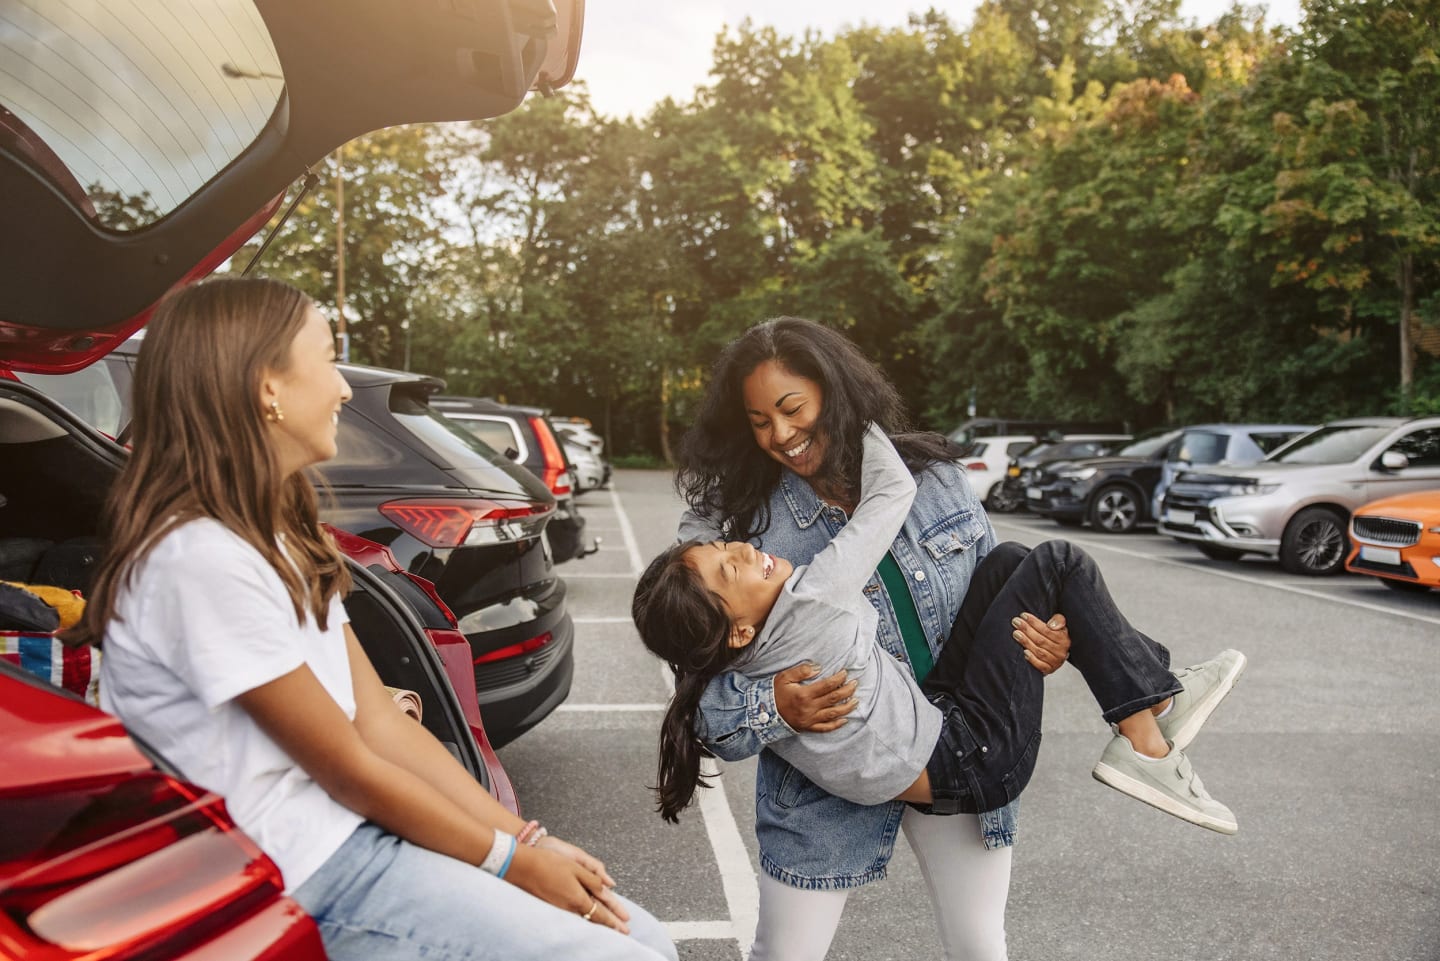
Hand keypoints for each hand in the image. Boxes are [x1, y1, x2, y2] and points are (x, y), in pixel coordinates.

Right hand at [505, 843, 631, 933]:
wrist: (521, 867)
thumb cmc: (548, 863)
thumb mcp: (576, 867)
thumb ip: (593, 880)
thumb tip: (607, 888)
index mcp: (578, 898)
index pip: (601, 913)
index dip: (614, 920)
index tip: (625, 927)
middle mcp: (569, 908)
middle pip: (593, 920)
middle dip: (609, 926)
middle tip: (622, 932)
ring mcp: (558, 909)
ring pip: (583, 920)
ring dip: (596, 924)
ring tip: (608, 928)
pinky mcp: (550, 907)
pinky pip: (571, 917)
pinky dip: (583, 920)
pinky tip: (585, 920)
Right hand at [775, 661, 856, 731]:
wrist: (764, 713)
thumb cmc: (774, 693)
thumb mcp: (784, 677)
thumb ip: (802, 671)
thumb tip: (818, 668)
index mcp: (805, 694)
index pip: (827, 685)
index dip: (839, 679)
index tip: (845, 673)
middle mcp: (810, 708)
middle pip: (834, 699)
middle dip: (847, 691)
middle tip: (855, 684)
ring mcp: (810, 719)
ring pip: (833, 714)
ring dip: (847, 707)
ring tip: (856, 701)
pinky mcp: (808, 727)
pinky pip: (825, 728)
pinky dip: (836, 725)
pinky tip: (845, 720)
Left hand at [1011, 613, 1069, 674]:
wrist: (1058, 653)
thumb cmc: (1056, 636)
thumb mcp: (1060, 626)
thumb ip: (1058, 620)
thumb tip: (1051, 625)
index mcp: (1064, 640)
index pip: (1047, 630)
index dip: (1034, 622)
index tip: (1024, 616)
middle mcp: (1061, 652)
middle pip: (1041, 640)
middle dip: (1027, 630)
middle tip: (1016, 622)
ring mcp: (1055, 662)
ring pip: (1039, 651)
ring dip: (1026, 642)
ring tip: (1016, 633)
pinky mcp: (1049, 669)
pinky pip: (1040, 665)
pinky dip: (1032, 659)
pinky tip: (1024, 652)